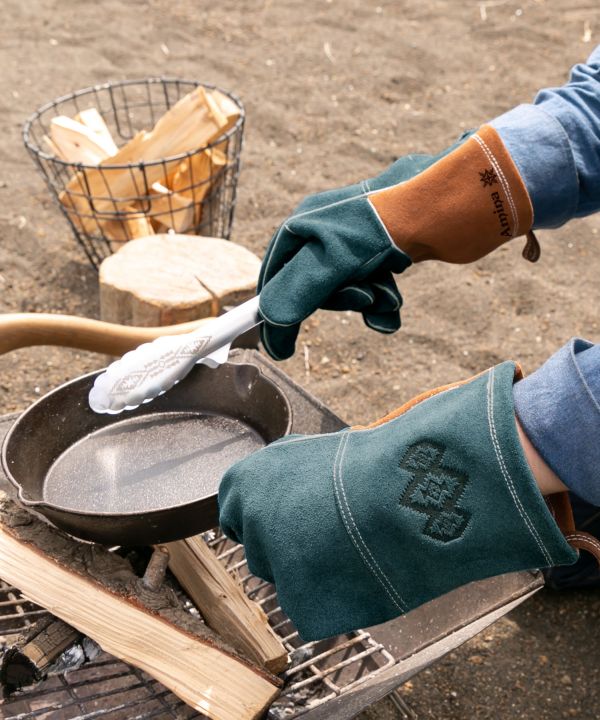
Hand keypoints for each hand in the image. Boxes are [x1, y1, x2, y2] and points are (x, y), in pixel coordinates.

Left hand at [219, 362, 575, 640]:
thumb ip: (281, 480)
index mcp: (244, 481)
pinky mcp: (298, 603)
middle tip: (330, 540)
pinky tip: (361, 576)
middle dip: (288, 552)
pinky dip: (335, 602)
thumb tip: (278, 494)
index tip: (295, 525)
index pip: (236, 517)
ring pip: (285, 583)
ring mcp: (271, 563)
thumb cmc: (370, 465)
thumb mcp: (310, 455)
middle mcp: (248, 520)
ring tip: (354, 552)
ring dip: (311, 576)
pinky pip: (312, 612)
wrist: (406, 489)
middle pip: (259, 553)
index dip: (269, 523)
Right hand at [258, 125, 533, 359]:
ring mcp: (357, 241)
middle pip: (311, 287)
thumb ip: (300, 290)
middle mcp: (327, 230)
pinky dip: (383, 301)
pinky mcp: (386, 250)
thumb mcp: (339, 257)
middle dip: (338, 301)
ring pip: (345, 291)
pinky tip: (395, 302)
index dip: (276, 310)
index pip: (276, 275)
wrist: (464, 196)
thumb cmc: (398, 218)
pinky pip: (372, 288)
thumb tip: (272, 321)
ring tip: (387, 296)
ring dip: (366, 302)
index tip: (279, 348)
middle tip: (364, 297)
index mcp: (306, 223)